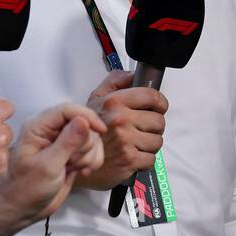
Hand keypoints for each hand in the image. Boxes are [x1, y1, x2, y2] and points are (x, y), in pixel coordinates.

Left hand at [0, 104, 105, 221]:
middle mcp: (51, 131)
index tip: (100, 129)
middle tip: (71, 161)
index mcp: (38, 128)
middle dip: (85, 144)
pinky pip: (93, 150)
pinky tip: (81, 171)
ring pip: (91, 137)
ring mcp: (62, 143)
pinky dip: (93, 161)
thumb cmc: (26, 189)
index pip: (67, 110)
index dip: (86, 116)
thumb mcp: (47, 166)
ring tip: (74, 168)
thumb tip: (83, 120)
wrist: (24, 208)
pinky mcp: (71, 154)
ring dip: (89, 155)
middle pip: (83, 123)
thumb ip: (67, 142)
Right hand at [77, 70, 167, 190]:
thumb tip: (134, 75)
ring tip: (136, 141)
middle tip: (142, 127)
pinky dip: (145, 159)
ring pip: (157, 141)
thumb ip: (115, 81)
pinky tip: (133, 154)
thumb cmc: (88, 130)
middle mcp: (121, 120)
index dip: (159, 102)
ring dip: (149, 142)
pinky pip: (151, 159)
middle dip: (153, 125)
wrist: (76, 158)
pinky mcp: (129, 160)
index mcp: (115, 102)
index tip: (158, 106)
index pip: (152, 96)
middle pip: (159, 120)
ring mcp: (126, 141)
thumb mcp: (96, 98)